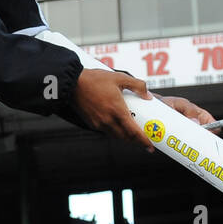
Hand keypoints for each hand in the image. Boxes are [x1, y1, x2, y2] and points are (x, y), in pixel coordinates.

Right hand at [73, 71, 215, 147]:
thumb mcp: (120, 77)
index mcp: (117, 110)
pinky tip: (118, 126)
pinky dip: (115, 132)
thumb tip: (148, 96)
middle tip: (144, 141)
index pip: (133, 132)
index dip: (143, 141)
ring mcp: (99, 124)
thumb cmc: (94, 79)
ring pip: (116, 136)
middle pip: (125, 138)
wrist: (72, 84)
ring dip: (125, 137)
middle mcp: (108, 120)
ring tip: (132, 134)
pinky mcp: (92, 123)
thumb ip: (138, 86)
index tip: (150, 146)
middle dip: (136, 141)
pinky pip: (106, 132)